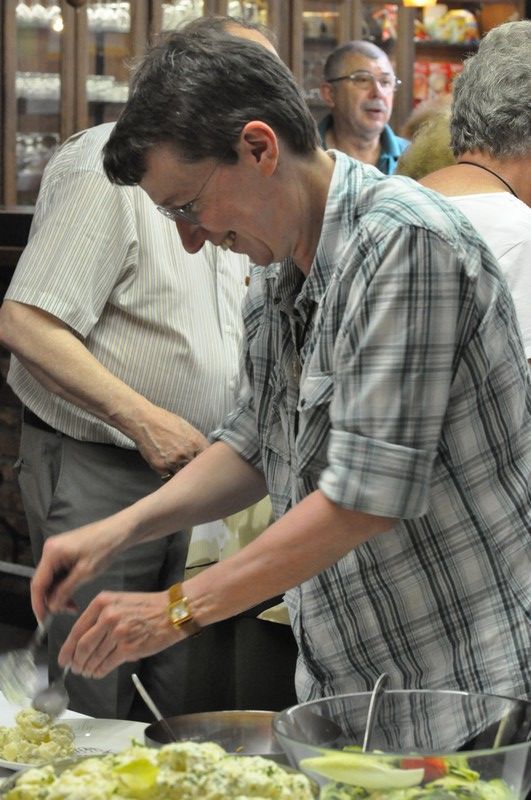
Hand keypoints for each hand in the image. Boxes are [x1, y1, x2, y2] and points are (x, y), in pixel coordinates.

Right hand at [31, 523, 120, 621]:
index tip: (43, 621)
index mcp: (52, 553)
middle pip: (43, 583)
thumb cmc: (105, 546)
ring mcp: (57, 551)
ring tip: (73, 606)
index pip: (37, 584)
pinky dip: (64, 586)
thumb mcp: (85, 573)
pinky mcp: (64, 553)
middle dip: (52, 600)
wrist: (119, 530)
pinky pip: (59, 574)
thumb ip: (65, 590)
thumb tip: (52, 606)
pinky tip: (73, 594)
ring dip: (60, 595)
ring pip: (51, 580)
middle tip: (66, 612)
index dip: (38, 605)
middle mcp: (50, 550)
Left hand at [57, 590, 181, 677]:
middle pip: (83, 646)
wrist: (171, 611)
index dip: (67, 648)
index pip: (77, 629)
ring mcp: (118, 632)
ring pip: (94, 657)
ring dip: (88, 668)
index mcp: (102, 602)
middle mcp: (107, 616)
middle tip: (75, 669)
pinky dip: (100, 671)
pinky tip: (99, 672)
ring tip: (87, 672)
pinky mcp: (128, 647)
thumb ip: (100, 617)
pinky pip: (107, 664)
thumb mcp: (119, 602)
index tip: (63, 659)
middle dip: (76, 661)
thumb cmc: (147, 607)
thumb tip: (83, 641)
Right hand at [131, 406, 208, 475]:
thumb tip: (204, 452)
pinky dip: (169, 473)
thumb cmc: (165, 421)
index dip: (206, 462)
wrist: (144, 421)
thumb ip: (197, 442)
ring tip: (178, 468)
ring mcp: (174, 461)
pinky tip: (167, 466)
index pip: (209, 460)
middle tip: (191, 469)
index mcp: (196, 442)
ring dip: (182, 473)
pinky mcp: (161, 467)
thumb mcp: (187, 427)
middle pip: (196, 469)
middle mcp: (186, 453)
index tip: (203, 464)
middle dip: (194, 469)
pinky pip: (169, 476)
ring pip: (183, 475)